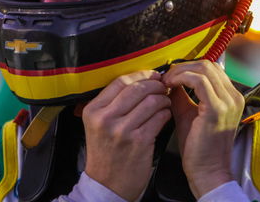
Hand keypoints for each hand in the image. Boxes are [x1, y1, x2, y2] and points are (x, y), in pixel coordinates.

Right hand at [82, 70, 171, 200]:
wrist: (108, 185)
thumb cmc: (106, 153)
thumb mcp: (97, 125)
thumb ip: (111, 103)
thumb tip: (138, 79)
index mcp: (93, 110)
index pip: (119, 81)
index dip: (140, 75)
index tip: (151, 75)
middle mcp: (105, 118)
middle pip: (137, 88)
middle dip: (154, 84)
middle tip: (163, 86)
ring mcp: (122, 130)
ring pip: (151, 101)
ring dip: (163, 98)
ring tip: (165, 101)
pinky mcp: (139, 142)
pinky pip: (159, 117)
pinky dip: (166, 112)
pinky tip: (165, 114)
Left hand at [162, 60, 244, 197]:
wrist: (207, 171)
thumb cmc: (197, 147)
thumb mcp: (188, 113)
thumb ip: (182, 95)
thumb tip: (170, 79)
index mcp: (230, 97)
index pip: (210, 68)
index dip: (187, 67)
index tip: (170, 76)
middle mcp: (233, 96)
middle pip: (207, 64)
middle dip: (182, 67)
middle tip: (165, 77)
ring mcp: (228, 102)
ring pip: (203, 69)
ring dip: (180, 72)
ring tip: (166, 82)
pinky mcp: (217, 109)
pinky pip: (198, 81)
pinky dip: (181, 79)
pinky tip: (170, 87)